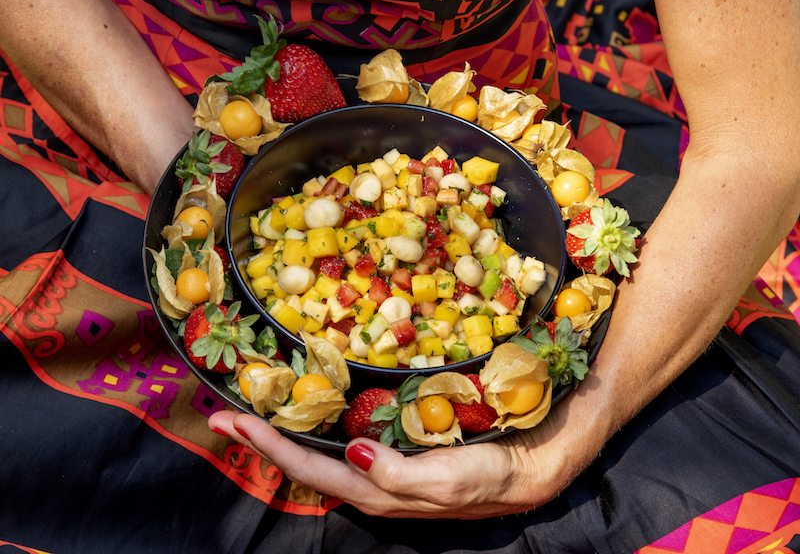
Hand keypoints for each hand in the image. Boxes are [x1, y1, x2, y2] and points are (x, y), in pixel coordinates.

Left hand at [208, 392, 599, 518]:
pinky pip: (342, 443)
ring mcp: (380, 469)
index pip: (309, 469)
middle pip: (303, 462)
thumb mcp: (449, 479)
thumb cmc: (490, 474)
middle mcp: (369, 482)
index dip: (270, 446)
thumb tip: (351, 454)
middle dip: (263, 440)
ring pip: (319, 453)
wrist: (528, 467)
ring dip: (283, 434)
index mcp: (376, 490)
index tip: (234, 421)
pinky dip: (315, 429)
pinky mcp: (394, 454)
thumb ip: (398, 474)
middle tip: (225, 415)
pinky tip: (310, 415)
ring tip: (254, 413)